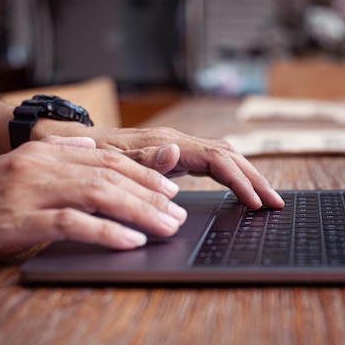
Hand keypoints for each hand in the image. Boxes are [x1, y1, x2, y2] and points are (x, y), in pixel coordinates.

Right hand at [0, 137, 186, 263]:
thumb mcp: (20, 164)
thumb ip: (58, 151)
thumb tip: (92, 146)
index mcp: (47, 153)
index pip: (108, 159)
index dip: (144, 174)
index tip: (170, 190)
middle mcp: (42, 167)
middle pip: (110, 176)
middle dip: (150, 196)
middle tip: (178, 214)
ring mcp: (30, 192)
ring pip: (98, 195)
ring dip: (139, 212)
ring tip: (166, 227)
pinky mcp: (19, 221)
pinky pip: (71, 224)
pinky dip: (106, 231)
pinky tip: (130, 240)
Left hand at [34, 122, 284, 209]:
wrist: (68, 143)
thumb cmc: (87, 156)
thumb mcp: (110, 162)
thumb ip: (144, 160)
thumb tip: (176, 153)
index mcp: (168, 143)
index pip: (218, 160)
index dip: (240, 181)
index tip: (256, 203)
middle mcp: (178, 141)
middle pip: (230, 156)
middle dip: (255, 179)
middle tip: (277, 203)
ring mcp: (178, 148)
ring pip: (225, 157)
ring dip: (248, 177)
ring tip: (267, 199)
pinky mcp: (175, 157)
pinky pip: (213, 164)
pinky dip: (232, 176)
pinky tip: (239, 190)